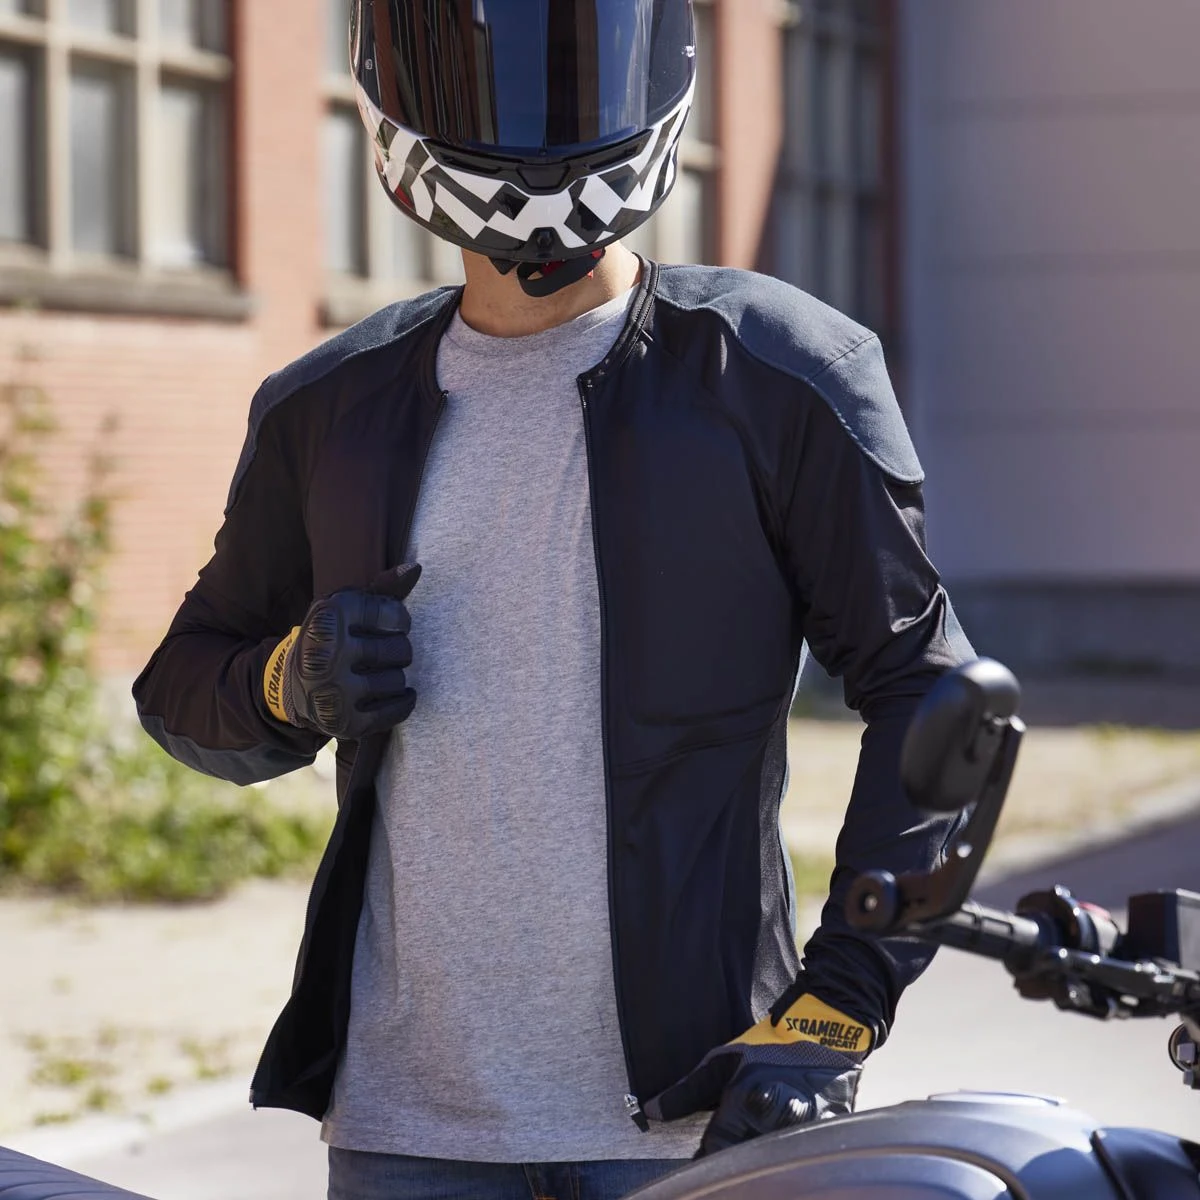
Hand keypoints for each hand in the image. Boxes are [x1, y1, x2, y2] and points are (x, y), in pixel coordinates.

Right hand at [264, 564, 420, 738]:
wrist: (292, 685)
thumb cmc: (332, 638)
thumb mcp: (346, 608)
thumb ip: (383, 588)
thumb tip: (417, 569)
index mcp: (328, 619)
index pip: (392, 614)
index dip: (399, 620)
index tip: (392, 625)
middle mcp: (327, 655)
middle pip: (400, 650)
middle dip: (399, 650)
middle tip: (386, 652)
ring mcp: (334, 692)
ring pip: (398, 681)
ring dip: (396, 677)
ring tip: (380, 673)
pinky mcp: (344, 722)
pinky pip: (395, 711)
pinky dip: (403, 702)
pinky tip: (397, 694)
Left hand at [644, 992, 868, 1157]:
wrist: (825, 1030)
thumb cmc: (770, 1045)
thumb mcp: (723, 1061)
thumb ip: (687, 1091)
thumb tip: (651, 1111)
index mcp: (745, 1108)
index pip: (715, 1153)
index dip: (704, 1161)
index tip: (699, 1163)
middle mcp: (774, 1126)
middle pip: (744, 1162)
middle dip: (732, 1162)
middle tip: (727, 1158)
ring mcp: (803, 1135)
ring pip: (772, 1165)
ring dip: (759, 1162)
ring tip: (750, 1152)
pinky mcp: (824, 1138)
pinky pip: (801, 1161)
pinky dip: (787, 1161)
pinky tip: (779, 1154)